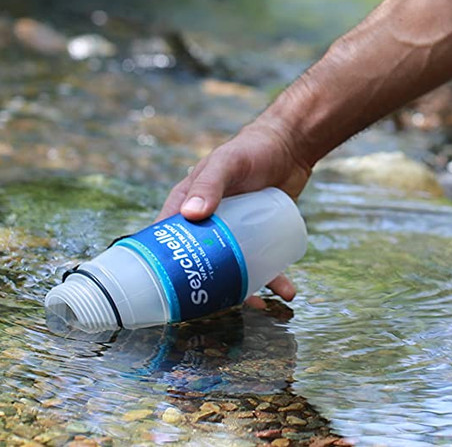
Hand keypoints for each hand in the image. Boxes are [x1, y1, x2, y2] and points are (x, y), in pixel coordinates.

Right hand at [157, 121, 312, 305]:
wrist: (290, 146)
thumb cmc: (251, 149)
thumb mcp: (227, 163)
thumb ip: (209, 183)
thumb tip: (190, 215)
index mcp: (186, 206)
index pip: (165, 241)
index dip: (161, 266)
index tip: (164, 292)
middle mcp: (207, 224)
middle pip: (199, 263)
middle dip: (206, 287)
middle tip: (217, 305)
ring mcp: (234, 234)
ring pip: (233, 270)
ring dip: (244, 290)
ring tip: (259, 304)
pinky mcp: (259, 237)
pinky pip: (262, 264)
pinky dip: (271, 279)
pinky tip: (285, 290)